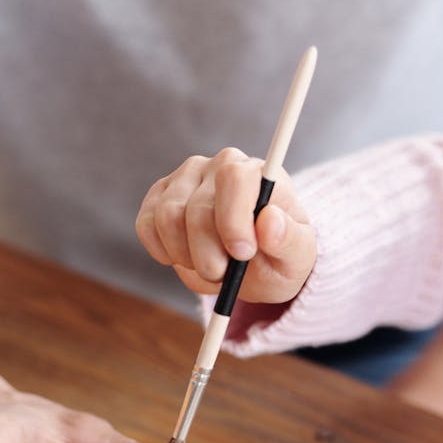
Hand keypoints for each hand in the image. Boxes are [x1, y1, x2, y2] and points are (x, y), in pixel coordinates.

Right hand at [136, 147, 315, 302]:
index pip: (234, 178)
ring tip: (209, 267)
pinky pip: (146, 224)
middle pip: (196, 208)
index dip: (233, 220)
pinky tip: (184, 257)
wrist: (253, 264)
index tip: (242, 254)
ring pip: (167, 217)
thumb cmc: (277, 257)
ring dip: (185, 256)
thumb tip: (270, 221)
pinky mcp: (159, 196)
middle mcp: (219, 165)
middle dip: (208, 255)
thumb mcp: (296, 259)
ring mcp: (185, 178)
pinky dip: (162, 251)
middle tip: (224, 276)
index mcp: (258, 173)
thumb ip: (289, 240)